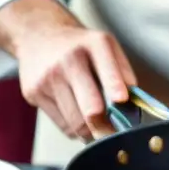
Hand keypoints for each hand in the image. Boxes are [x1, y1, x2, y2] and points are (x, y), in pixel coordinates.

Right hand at [15, 24, 136, 140]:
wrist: (39, 35)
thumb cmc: (80, 46)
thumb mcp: (106, 46)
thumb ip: (123, 72)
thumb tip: (135, 105)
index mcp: (95, 45)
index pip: (107, 70)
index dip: (115, 88)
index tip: (121, 101)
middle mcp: (70, 60)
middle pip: (91, 107)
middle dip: (106, 127)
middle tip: (116, 135)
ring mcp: (49, 78)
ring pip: (76, 123)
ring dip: (91, 131)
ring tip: (98, 126)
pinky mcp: (33, 93)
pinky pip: (62, 126)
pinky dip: (75, 129)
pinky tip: (78, 117)